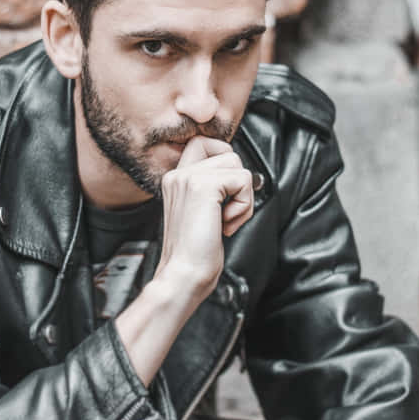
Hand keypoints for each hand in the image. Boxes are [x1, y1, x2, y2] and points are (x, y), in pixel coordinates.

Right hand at [115, 136, 252, 387]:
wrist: (183, 275)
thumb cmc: (195, 254)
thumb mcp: (202, 212)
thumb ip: (212, 189)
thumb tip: (240, 176)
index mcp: (175, 179)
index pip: (203, 143)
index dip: (223, 159)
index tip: (224, 193)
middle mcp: (178, 174)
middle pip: (227, 152)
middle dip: (237, 182)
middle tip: (223, 211)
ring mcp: (189, 177)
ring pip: (238, 164)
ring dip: (242, 197)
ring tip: (223, 220)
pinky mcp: (203, 186)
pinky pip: (243, 180)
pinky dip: (243, 206)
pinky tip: (224, 225)